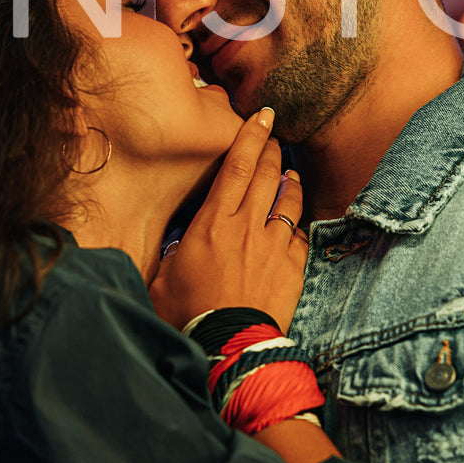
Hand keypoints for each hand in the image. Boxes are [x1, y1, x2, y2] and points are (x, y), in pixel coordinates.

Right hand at [148, 108, 308, 333]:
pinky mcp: (292, 266)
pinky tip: (294, 222)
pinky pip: (299, 235)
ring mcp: (274, 245)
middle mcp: (247, 226)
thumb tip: (173, 245)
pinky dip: (296, 223)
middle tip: (276, 135)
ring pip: (288, 199)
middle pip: (267, 173)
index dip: (251, 136)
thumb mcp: (164, 276)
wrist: (229, 345)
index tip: (262, 116)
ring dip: (290, 180)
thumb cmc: (189, 313)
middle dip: (273, 149)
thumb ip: (172, 253)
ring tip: (290, 172)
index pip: (237, 166)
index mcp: (213, 222)